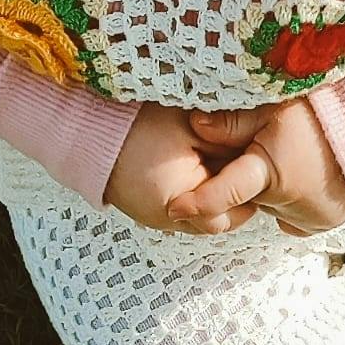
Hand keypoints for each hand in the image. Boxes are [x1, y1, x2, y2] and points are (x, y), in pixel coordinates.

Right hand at [105, 102, 262, 235]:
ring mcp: (154, 219)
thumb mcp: (192, 127)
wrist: (85, 129)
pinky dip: (191, 195)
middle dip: (233, 196)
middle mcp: (169, 220)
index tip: (259, 168)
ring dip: (211, 197)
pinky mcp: (143, 211)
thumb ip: (227, 143)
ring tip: (216, 166)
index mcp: (185, 203)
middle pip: (219, 220)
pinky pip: (178, 211)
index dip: (252, 190)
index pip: (238, 212)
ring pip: (199, 218)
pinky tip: (192, 169)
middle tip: (242, 167)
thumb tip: (254, 151)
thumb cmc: (138, 124)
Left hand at [169, 99, 344, 237]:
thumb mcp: (274, 107)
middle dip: (251, 177)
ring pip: (273, 207)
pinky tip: (305, 177)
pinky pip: (296, 218)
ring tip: (295, 156)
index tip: (174, 208)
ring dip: (274, 190)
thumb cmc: (325, 109)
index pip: (225, 193)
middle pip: (251, 196)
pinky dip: (294, 203)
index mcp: (273, 172)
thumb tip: (194, 125)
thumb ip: (233, 121)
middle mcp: (291, 202)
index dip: (197, 201)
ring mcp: (313, 215)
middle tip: (270, 146)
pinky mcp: (329, 219)